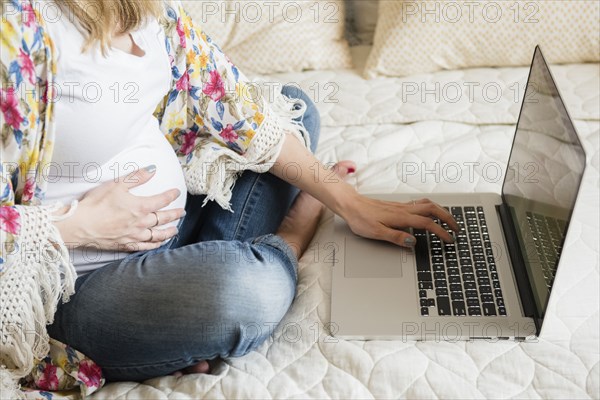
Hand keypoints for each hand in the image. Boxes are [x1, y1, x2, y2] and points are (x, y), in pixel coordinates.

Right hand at [53, 165, 184, 251]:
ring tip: (175, 230)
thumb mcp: (117, 184)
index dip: (171, 195)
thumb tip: (152, 169)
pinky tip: (158, 244)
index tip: (176, 192)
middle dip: (175, 214)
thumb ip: (136, 177)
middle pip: (163, 218)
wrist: (81, 225)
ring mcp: (134, 235)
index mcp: (141, 207)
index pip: (162, 200)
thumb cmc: (97, 203)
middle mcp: (141, 223)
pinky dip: (154, 245)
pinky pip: (145, 246)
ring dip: (168, 232)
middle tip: (182, 212)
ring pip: (157, 235)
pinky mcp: (126, 245)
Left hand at [338, 191, 459, 247]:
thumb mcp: (376, 232)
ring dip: (441, 211)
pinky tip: (430, 212)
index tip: (449, 239)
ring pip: (427, 204)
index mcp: (401, 217)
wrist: (350, 205)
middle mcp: (404, 209)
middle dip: (448, 218)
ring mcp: (401, 206)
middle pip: (433, 209)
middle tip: (457, 228)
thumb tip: (413, 241)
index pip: (427, 223)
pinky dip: (431, 207)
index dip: (441, 232)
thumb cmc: (360, 219)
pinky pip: (420, 203)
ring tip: (448, 220)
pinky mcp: (397, 205)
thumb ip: (396, 237)